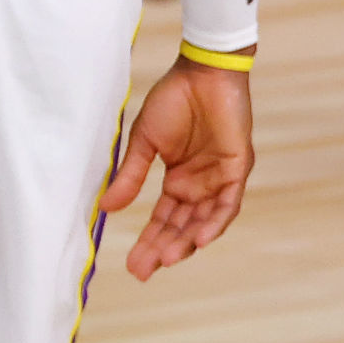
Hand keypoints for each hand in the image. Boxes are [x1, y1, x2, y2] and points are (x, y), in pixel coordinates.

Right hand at [99, 53, 254, 280]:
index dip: (149, 242)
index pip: (164, 220)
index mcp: (178, 180)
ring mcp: (219, 177)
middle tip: (142, 270)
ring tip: (167, 260)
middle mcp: (199, 184)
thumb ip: (131, 176)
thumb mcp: (145, 142)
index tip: (132, 267)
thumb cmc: (174, 99)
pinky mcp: (238, 167)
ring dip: (187, 242)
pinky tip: (199, 239)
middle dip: (163, 250)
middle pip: (182, 227)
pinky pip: (229, 202)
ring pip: (206, 221)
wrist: (202, 72)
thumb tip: (106, 209)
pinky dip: (216, 221)